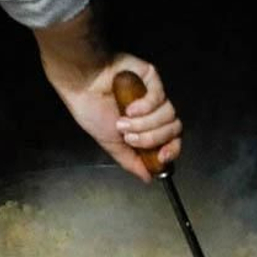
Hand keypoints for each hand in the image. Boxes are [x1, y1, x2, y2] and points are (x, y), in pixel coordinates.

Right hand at [34, 5, 182, 181]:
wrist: (82, 85)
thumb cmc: (92, 110)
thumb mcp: (111, 143)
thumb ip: (130, 161)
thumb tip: (148, 178)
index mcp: (146, 128)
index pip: (172, 141)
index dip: (171, 151)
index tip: (161, 157)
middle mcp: (154, 111)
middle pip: (174, 129)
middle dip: (151, 138)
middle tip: (129, 136)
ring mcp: (154, 93)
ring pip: (168, 115)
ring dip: (144, 123)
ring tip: (123, 120)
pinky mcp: (152, 78)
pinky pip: (160, 97)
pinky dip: (145, 106)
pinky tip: (129, 106)